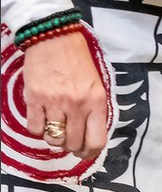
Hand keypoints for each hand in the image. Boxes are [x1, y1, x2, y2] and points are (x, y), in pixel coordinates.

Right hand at [23, 32, 108, 158]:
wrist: (55, 37)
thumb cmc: (78, 63)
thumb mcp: (96, 88)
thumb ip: (95, 113)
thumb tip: (90, 139)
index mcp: (96, 103)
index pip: (96, 142)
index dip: (90, 153)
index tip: (84, 152)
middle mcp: (76, 105)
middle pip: (73, 144)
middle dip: (71, 147)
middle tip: (68, 140)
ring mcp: (55, 102)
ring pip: (54, 139)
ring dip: (54, 139)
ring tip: (54, 128)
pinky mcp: (35, 97)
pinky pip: (35, 128)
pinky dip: (38, 129)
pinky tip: (41, 120)